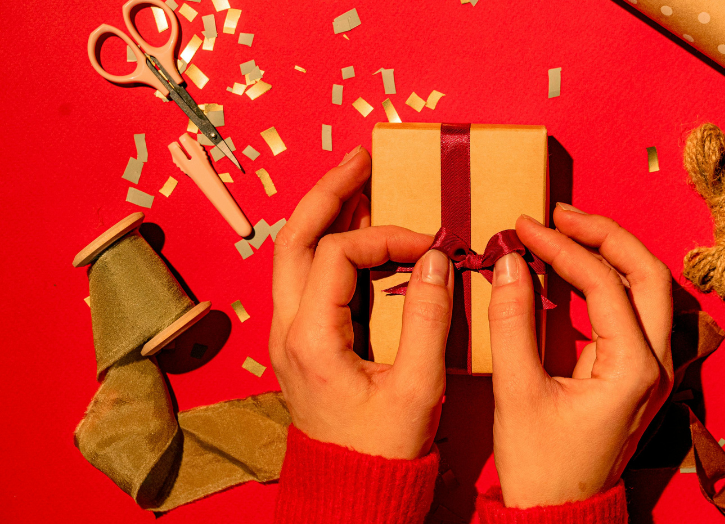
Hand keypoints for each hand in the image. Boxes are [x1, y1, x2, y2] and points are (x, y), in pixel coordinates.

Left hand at [269, 146, 454, 459]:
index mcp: (311, 337)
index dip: (388, 237)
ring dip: (322, 214)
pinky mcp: (300, 340)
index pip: (340, 255)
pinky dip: (326, 244)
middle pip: (292, 237)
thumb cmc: (383, 447)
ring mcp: (287, 333)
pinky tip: (354, 233)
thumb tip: (435, 259)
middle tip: (361, 160)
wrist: (353, 488)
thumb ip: (429, 318)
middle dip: (328, 193)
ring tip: (355, 182)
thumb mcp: (416, 387)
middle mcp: (287, 328)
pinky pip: (304, 276)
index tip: (432, 244)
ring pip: (290, 253)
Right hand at [488, 204, 673, 507]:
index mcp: (634, 369)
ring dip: (612, 254)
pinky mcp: (638, 375)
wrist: (559, 515)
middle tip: (560, 214)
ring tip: (568, 230)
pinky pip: (634, 311)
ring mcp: (653, 370)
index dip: (561, 247)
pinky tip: (573, 271)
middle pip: (649, 274)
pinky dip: (607, 281)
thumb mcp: (518, 392)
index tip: (524, 227)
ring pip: (649, 289)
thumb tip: (509, 262)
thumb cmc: (541, 467)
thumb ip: (512, 322)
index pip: (603, 283)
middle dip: (605, 235)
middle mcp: (656, 365)